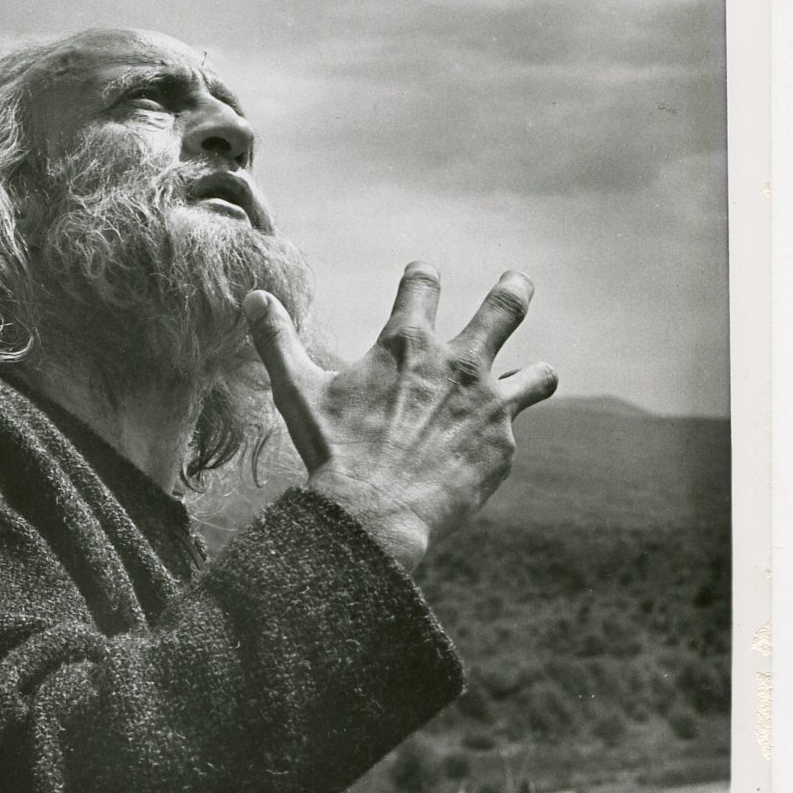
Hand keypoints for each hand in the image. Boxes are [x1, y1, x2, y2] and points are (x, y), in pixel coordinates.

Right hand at [243, 264, 557, 571]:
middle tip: (517, 284)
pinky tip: (482, 452)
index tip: (422, 277)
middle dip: (513, 291)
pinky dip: (500, 437)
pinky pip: (514, 431)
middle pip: (506, 306)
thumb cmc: (332, 452)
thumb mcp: (297, 390)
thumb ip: (277, 339)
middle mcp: (458, 365)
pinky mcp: (502, 446)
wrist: (372, 515)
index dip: (421, 277)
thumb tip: (254, 298)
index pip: (423, 284)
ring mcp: (488, 405)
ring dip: (534, 373)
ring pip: (538, 373)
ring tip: (531, 377)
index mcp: (407, 344)